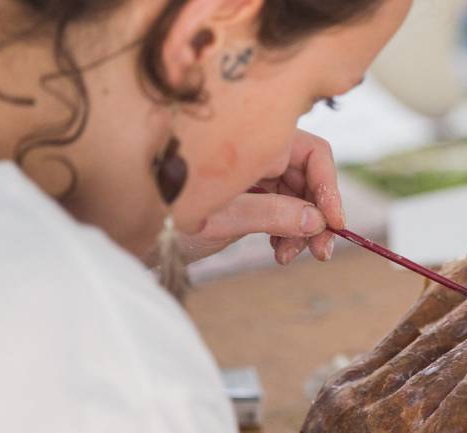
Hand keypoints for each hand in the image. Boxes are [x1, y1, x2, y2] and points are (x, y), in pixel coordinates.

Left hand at [178, 129, 344, 263]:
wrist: (131, 231)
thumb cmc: (163, 216)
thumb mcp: (221, 218)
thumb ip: (272, 214)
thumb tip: (316, 219)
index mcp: (251, 141)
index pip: (313, 154)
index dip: (330, 189)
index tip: (336, 225)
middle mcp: (256, 149)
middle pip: (309, 177)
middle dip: (318, 214)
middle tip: (321, 253)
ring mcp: (252, 170)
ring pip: (298, 195)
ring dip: (303, 227)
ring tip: (288, 257)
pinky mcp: (247, 191)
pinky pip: (282, 206)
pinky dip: (287, 229)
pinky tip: (278, 251)